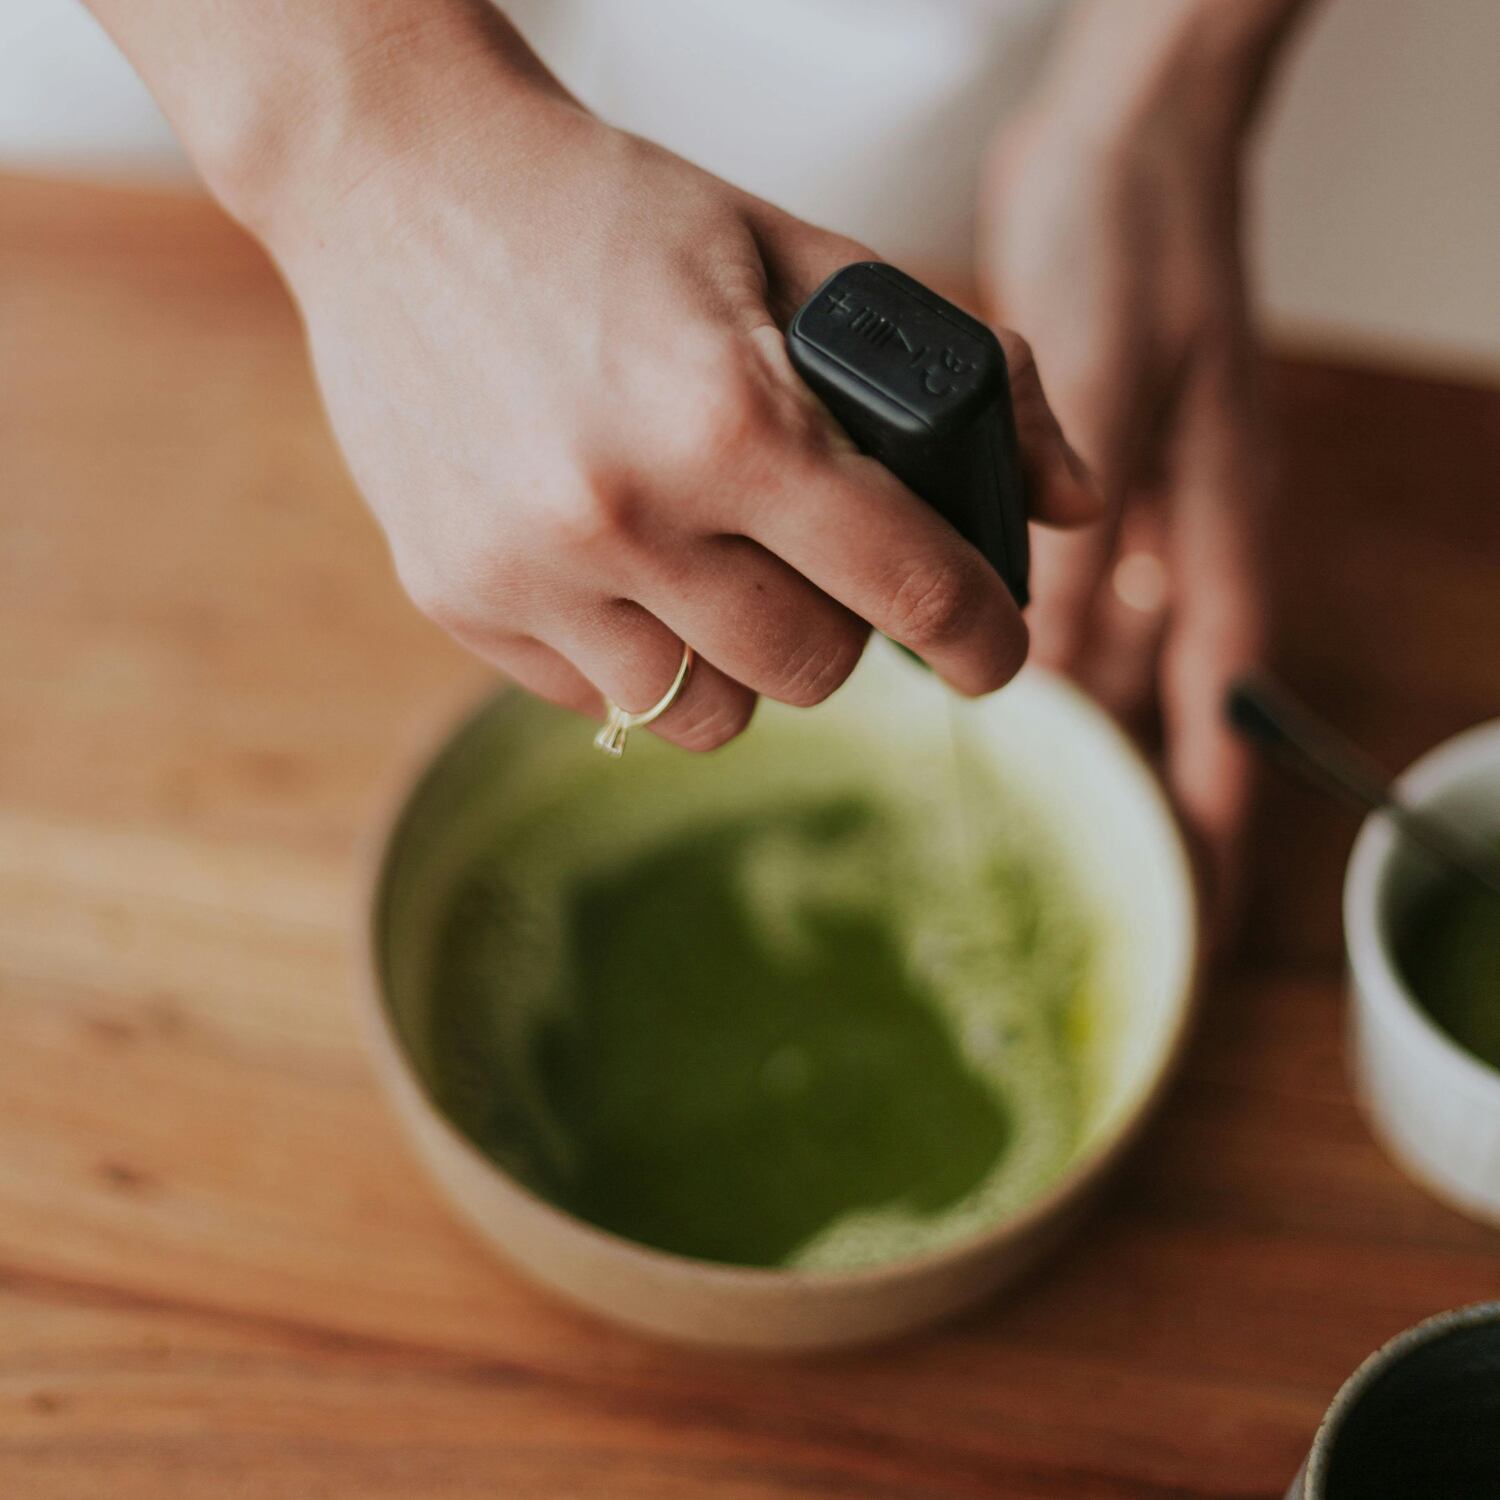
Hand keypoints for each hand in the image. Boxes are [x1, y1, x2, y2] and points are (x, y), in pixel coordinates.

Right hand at [247, 29, 1098, 751]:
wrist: (396, 179)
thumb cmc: (616, 212)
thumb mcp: (802, 255)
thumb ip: (962, 378)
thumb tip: (1075, 502)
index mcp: (733, 417)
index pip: (911, 586)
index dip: (981, 637)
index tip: (994, 655)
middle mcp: (627, 513)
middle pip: (812, 672)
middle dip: (845, 631)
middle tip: (820, 570)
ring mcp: (529, 569)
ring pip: (704, 712)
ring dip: (738, 657)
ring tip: (709, 568)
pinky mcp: (455, 597)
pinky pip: (599, 697)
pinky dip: (636, 652)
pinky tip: (615, 566)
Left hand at [979, 79, 1268, 929]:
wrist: (1119, 145)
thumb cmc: (1136, 242)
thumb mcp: (1107, 388)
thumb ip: (1076, 526)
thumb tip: (1054, 660)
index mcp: (1210, 523)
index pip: (1220, 696)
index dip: (1215, 796)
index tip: (1207, 897)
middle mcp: (1173, 529)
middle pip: (1158, 687)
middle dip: (1138, 779)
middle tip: (1112, 872)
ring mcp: (1128, 501)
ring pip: (1102, 642)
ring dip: (1073, 712)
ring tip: (1037, 798)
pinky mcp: (1077, 469)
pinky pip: (1059, 582)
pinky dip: (1027, 631)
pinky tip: (975, 661)